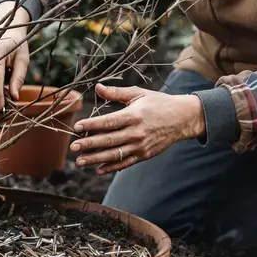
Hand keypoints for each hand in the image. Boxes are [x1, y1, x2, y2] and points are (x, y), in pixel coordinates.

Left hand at [71, 84, 205, 174]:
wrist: (183, 119)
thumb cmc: (158, 103)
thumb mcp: (139, 94)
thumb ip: (116, 93)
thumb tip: (97, 87)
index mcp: (133, 115)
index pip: (108, 122)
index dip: (92, 125)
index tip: (77, 127)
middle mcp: (136, 132)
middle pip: (109, 140)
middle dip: (89, 144)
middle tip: (73, 147)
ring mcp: (141, 145)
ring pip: (115, 154)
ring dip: (96, 159)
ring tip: (80, 161)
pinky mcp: (145, 155)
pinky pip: (126, 162)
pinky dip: (111, 167)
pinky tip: (98, 169)